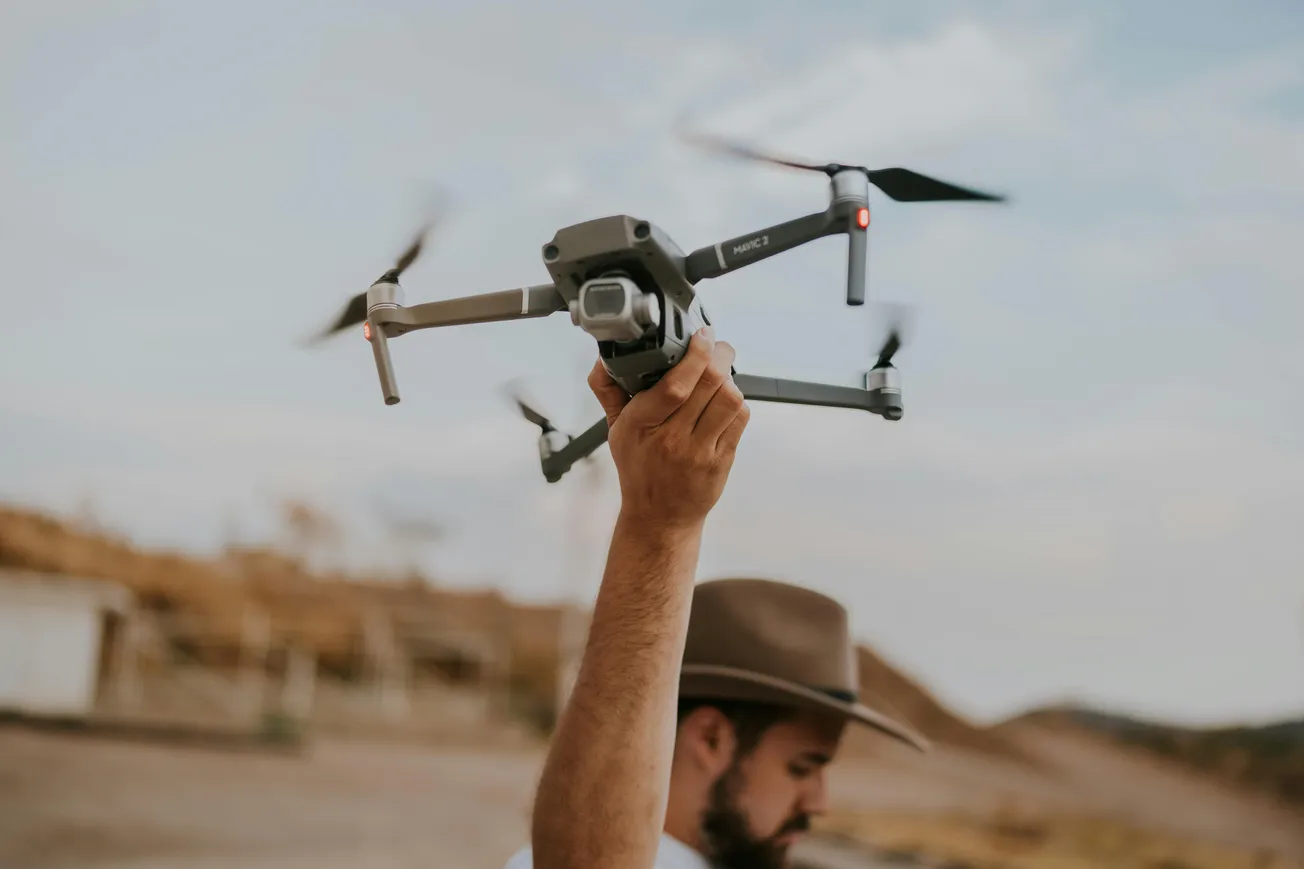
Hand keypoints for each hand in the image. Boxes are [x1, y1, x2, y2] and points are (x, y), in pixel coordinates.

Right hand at [588, 327, 750, 532]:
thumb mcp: (616, 430)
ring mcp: (699, 451)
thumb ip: (609, 391)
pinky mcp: (721, 460)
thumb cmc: (639, 469)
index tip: (702, 336)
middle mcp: (672, 439)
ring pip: (730, 400)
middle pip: (709, 384)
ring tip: (720, 375)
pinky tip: (724, 401)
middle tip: (718, 346)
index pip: (675, 385)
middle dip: (720, 356)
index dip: (695, 355)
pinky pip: (739, 420)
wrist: (659, 516)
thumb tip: (603, 359)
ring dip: (730, 379)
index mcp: (643, 425)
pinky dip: (736, 403)